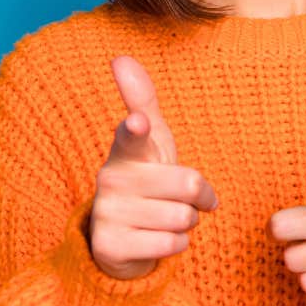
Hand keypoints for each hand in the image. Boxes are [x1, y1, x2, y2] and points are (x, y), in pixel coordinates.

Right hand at [87, 55, 219, 280]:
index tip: (139, 123)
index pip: (132, 135)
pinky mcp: (110, 247)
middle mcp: (111, 178)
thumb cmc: (146, 179)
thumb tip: (120, 57)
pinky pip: (172, 245)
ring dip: (186, 223)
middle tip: (179, 198)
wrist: (122, 238)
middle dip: (198, 197)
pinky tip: (156, 240)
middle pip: (189, 183)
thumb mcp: (150, 140)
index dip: (138, 129)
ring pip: (183, 217)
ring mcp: (108, 213)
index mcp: (126, 149)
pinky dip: (176, 246)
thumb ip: (141, 101)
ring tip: (166, 219)